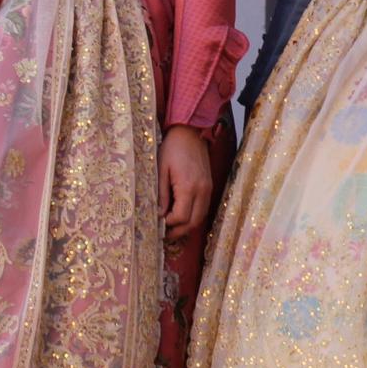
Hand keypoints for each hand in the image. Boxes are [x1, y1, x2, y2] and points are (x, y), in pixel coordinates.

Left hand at [159, 124, 213, 242]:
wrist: (190, 131)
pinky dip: (193, 216)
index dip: (168, 224)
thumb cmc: (172, 148)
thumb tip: (159, 215)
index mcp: (188, 186)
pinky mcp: (209, 185)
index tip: (157, 224)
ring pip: (201, 217)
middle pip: (194, 222)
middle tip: (165, 235)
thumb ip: (162, 195)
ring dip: (187, 225)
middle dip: (179, 231)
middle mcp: (202, 190)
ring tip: (172, 228)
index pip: (180, 217)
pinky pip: (203, 207)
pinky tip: (182, 215)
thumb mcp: (161, 170)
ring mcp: (208, 188)